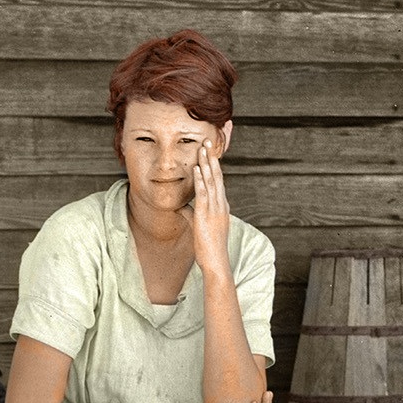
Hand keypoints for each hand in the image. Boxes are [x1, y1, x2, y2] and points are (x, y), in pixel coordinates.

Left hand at [186, 135, 231, 279]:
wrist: (216, 262)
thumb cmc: (209, 247)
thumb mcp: (199, 227)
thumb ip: (191, 214)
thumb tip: (182, 206)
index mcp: (220, 207)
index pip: (217, 181)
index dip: (213, 165)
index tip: (208, 151)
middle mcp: (220, 205)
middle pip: (216, 176)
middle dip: (211, 158)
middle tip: (207, 141)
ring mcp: (215, 209)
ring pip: (211, 181)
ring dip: (206, 163)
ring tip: (202, 148)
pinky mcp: (206, 215)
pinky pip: (203, 194)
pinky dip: (200, 180)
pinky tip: (196, 169)